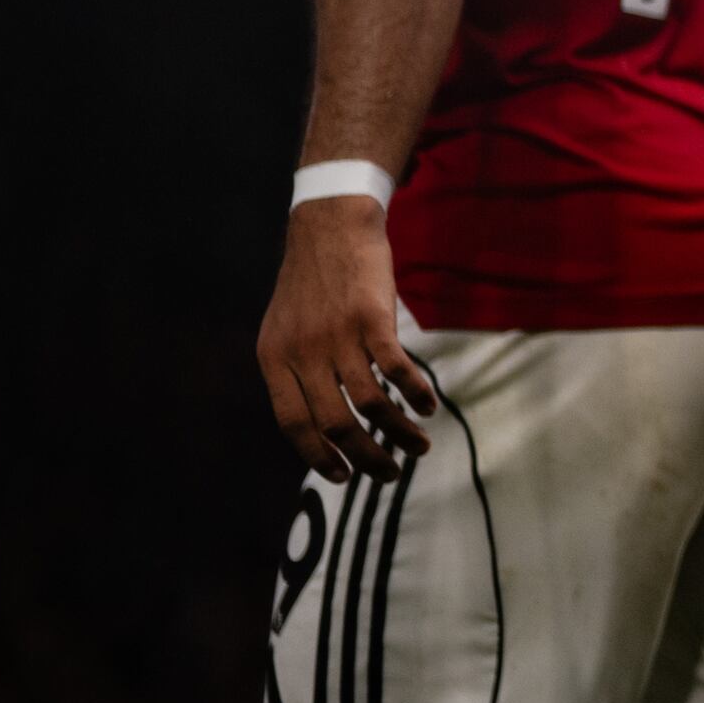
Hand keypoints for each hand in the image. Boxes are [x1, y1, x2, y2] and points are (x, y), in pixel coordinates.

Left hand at [260, 200, 433, 480]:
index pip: (293, 425)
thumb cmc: (312, 281)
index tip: (342, 476)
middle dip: (365, 457)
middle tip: (389, 473)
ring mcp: (337, 336)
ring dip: (397, 433)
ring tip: (418, 446)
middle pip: (334, 423)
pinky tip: (429, 405)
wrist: (330, 226)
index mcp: (274, 360)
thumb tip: (316, 421)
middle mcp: (302, 353)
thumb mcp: (284, 328)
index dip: (317, 457)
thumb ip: (293, 370)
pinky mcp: (372, 318)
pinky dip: (414, 394)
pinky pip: (395, 369)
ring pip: (368, 404)